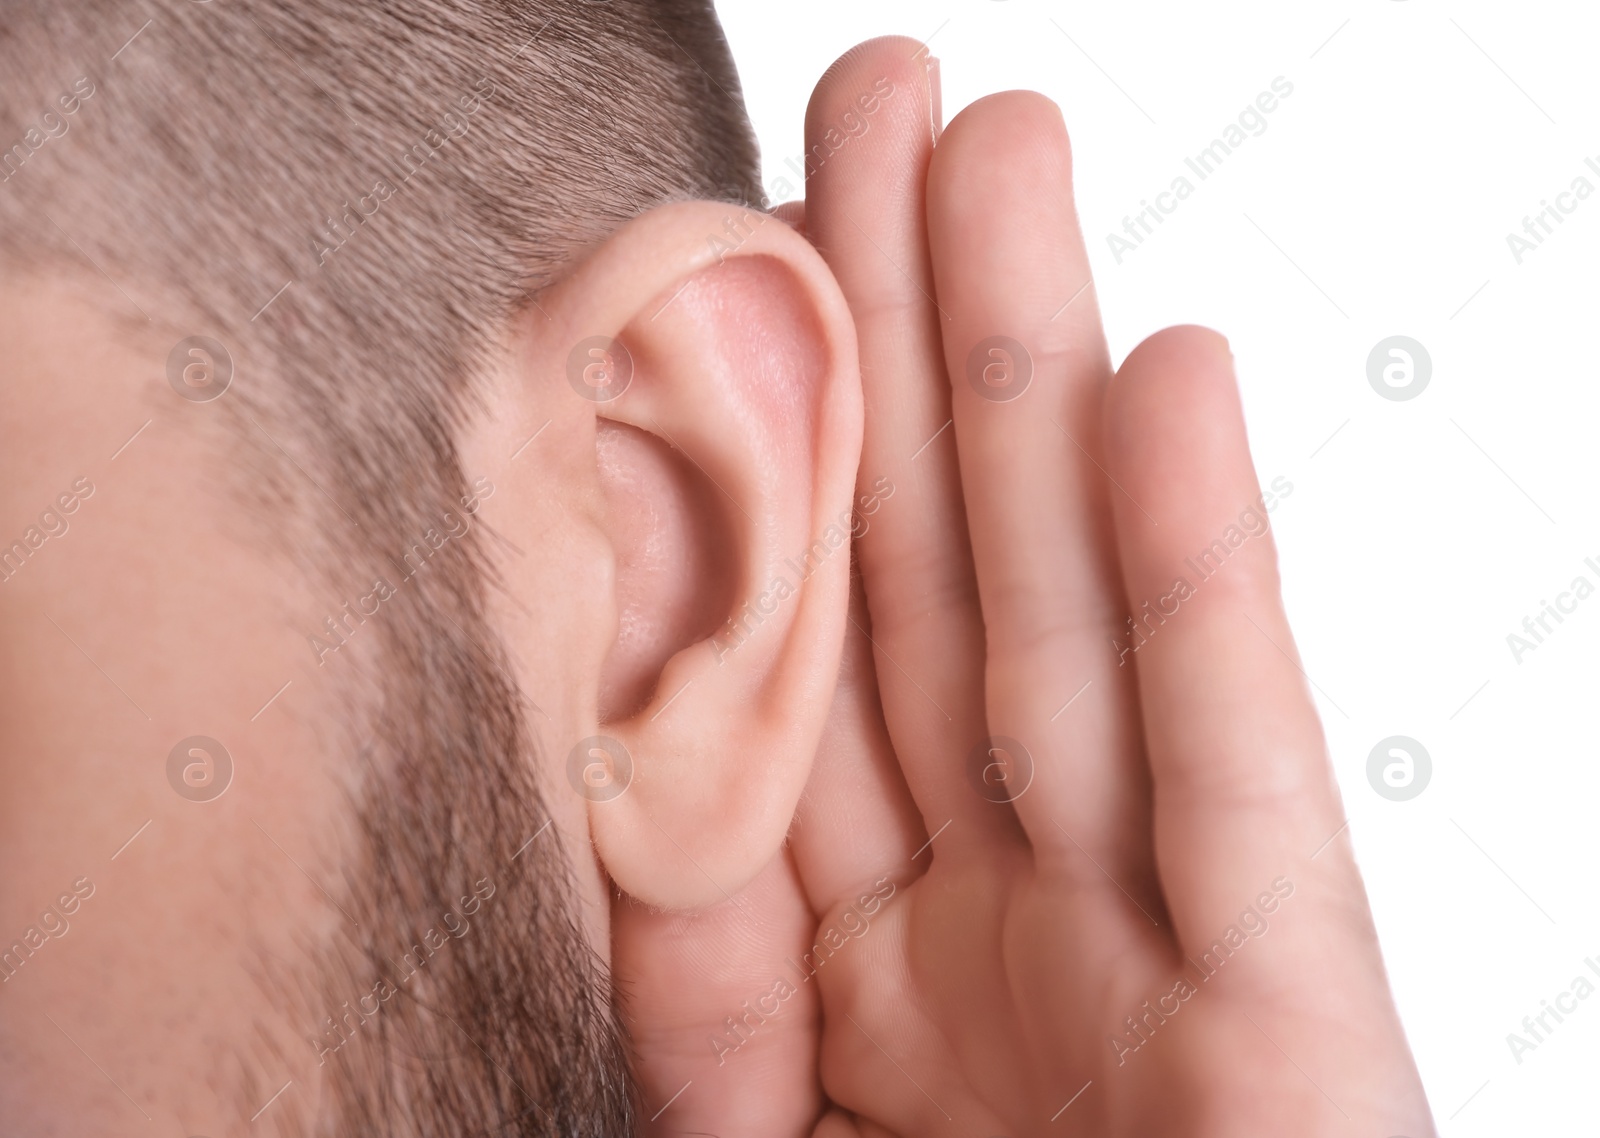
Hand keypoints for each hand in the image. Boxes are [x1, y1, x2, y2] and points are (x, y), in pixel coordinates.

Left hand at [787, 37, 1435, 1136]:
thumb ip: (677, 977)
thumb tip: (594, 791)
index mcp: (853, 970)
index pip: (783, 661)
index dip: (753, 448)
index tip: (715, 262)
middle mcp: (998, 921)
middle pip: (927, 579)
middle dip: (900, 331)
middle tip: (874, 107)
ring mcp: (1148, 955)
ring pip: (1071, 611)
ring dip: (1039, 373)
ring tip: (1005, 148)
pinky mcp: (1295, 1020)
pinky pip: (1240, 768)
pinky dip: (1208, 579)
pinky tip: (1170, 386)